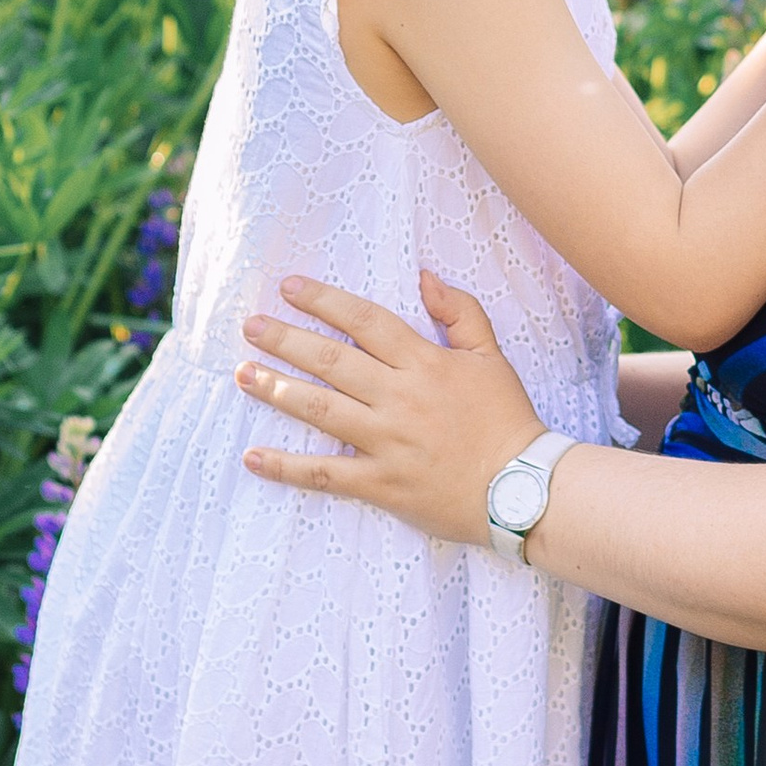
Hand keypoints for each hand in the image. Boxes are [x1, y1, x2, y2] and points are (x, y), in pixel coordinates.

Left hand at [238, 271, 543, 546]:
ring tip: (242, 374)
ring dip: (276, 389)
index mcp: (425, 363)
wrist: (523, 489)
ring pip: (320, 409)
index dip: (324, 301)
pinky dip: (286, 467)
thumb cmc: (508, 420)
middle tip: (250, 326)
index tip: (289, 288)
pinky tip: (253, 456)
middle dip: (286, 339)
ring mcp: (387, 442)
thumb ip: (460, 312)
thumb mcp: (491, 356)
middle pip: (331, 361)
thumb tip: (424, 276)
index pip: (364, 322)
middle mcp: (399, 398)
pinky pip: (325, 474)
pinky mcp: (381, 484)